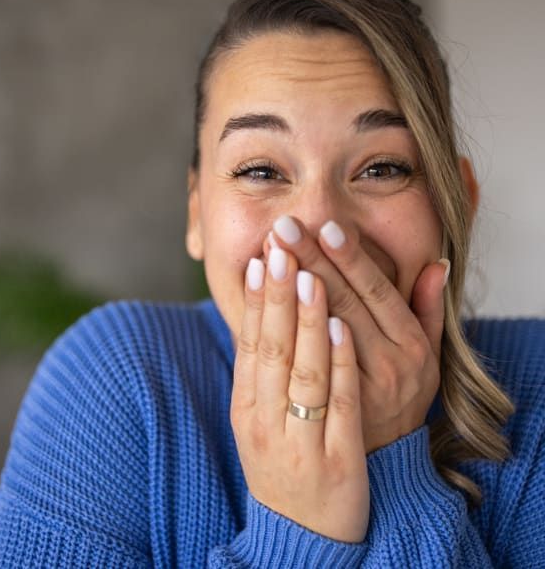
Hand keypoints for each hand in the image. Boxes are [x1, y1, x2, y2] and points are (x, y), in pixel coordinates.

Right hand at [231, 247, 368, 542]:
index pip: (249, 344)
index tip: (259, 258)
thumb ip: (262, 373)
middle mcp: (265, 421)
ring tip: (310, 276)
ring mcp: (298, 439)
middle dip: (277, 295)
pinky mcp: (335, 458)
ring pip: (301, 370)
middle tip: (280, 247)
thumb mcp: (260, 421)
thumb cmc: (285, 467)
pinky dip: (337, 365)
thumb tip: (263, 319)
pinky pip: (336, 404)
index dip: (255, 301)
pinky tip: (341, 331)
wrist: (302, 536)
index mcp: (246, 407)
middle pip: (270, 348)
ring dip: (307, 320)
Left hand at [268, 216, 446, 452]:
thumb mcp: (428, 356)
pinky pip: (291, 367)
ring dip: (286, 293)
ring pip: (313, 337)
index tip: (327, 227)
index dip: (352, 261)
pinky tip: (257, 302)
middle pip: (341, 308)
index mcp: (410, 350)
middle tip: (283, 227)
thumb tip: (436, 264)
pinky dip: (273, 332)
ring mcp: (350, 392)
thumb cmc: (400, 397)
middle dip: (310, 264)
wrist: (377, 465)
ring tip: (266, 255)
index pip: (377, 295)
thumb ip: (428, 310)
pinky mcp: (314, 412)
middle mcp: (384, 370)